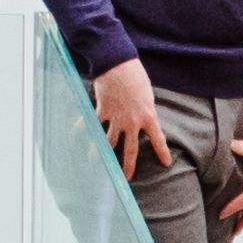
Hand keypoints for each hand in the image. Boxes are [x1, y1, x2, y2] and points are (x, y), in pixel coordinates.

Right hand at [92, 57, 163, 171]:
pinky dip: (82, 130)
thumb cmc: (135, 75)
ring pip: (107, 142)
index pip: (158, 138)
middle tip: (126, 177)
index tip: (166, 163)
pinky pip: (91, 125)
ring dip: (101, 154)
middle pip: (130, 149)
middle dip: (128, 165)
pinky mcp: (101, 111)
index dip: (162, 152)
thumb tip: (142, 118)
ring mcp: (115, 118)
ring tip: (96, 164)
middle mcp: (132, 121)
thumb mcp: (147, 94)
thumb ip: (145, 109)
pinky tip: (75, 137)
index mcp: (148, 116)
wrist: (118, 64)